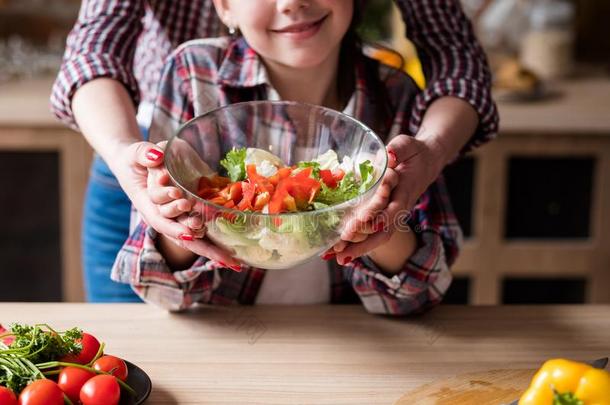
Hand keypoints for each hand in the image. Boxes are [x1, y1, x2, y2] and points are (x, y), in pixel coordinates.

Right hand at [130, 141, 239, 267]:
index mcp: (148, 206)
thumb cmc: (135, 159)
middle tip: (218, 248)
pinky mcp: (190, 212)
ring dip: (210, 247)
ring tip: (229, 257)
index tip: (189, 233)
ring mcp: (178, 216)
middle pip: (181, 235)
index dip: (174, 228)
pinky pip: (202, 229)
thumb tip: (156, 155)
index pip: (161, 220)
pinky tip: (231, 255)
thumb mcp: (136, 154)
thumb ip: (144, 154)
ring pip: (193, 236)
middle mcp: (164, 216)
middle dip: (199, 243)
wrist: (140, 164)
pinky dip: (215, 242)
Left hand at [327, 134, 444, 263]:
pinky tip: (341, 253)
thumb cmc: (414, 152)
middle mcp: (400, 207)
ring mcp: (393, 215)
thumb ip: (399, 149)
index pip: (392, 207)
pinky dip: (357, 244)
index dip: (378, 215)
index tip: (363, 221)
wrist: (427, 163)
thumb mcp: (408, 145)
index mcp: (405, 191)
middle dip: (363, 243)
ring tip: (337, 258)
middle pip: (383, 231)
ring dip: (358, 249)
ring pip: (377, 237)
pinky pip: (373, 234)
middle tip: (342, 251)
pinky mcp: (386, 217)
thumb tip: (389, 154)